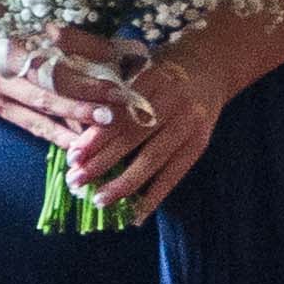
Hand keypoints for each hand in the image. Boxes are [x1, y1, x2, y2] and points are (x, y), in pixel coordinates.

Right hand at [0, 23, 115, 148]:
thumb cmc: (2, 21)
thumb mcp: (30, 17)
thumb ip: (66, 33)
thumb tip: (110, 52)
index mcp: (14, 37)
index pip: (56, 58)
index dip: (87, 71)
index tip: (116, 82)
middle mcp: (3, 66)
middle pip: (50, 88)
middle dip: (85, 100)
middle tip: (116, 109)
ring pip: (41, 110)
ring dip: (73, 121)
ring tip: (101, 130)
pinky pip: (30, 124)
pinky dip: (54, 134)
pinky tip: (76, 142)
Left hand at [64, 46, 221, 222]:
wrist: (209, 68)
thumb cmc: (160, 73)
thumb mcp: (135, 69)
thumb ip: (108, 87)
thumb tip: (77, 128)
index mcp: (151, 78)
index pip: (119, 113)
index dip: (96, 137)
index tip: (73, 157)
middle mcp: (172, 99)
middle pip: (133, 136)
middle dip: (102, 162)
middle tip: (76, 182)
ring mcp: (189, 122)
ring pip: (153, 159)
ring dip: (124, 183)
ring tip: (99, 200)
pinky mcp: (200, 142)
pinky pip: (175, 173)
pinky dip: (155, 196)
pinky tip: (136, 214)